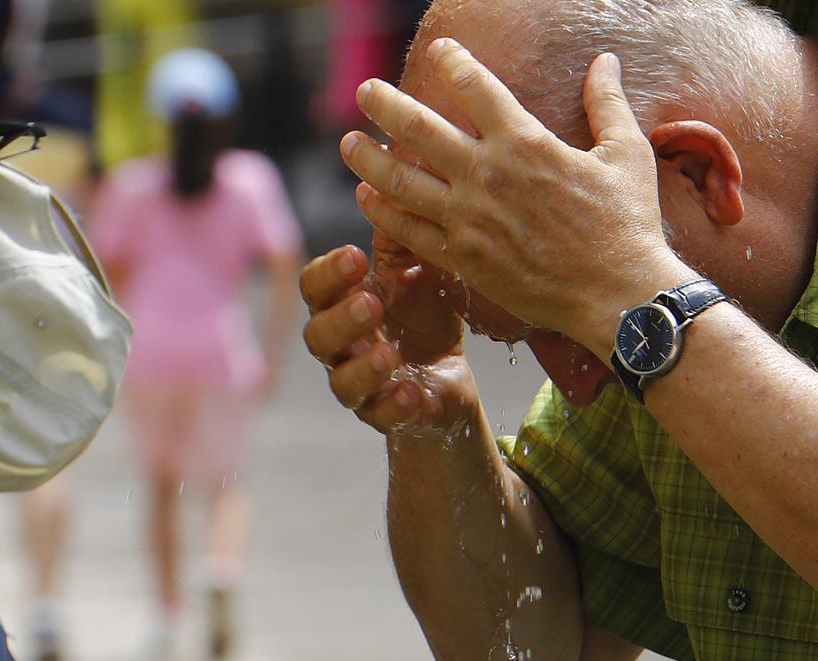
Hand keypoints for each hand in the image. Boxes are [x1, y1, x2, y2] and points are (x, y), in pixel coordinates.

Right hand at [300, 242, 478, 435]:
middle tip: (370, 303)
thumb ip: (400, 238)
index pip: (315, 287)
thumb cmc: (424, 315)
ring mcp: (360, 385)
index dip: (328, 273)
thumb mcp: (418, 271)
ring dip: (363, 367)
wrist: (450, 375)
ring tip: (389, 353)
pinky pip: (380, 416)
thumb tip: (386, 184)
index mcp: (342, 303)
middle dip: (341, 319)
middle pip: (318, 336)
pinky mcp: (387, 415)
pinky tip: (412, 392)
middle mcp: (341, 346)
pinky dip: (394, 406)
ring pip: (342, 382)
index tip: (355, 257)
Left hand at [340, 39, 694, 357]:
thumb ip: (607, 104)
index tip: (439, 51)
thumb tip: (604, 61)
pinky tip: (367, 197)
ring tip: (349, 143)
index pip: (476, 87)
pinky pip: (409, 231)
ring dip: (368, 158)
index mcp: (525, 142)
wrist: (617, 295)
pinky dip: (382, 212)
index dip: (453, 62)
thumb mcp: (627, 154)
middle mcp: (487, 174)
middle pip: (418, 128)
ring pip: (400, 181)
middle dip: (385, 104)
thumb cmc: (627, 224)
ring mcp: (468, 218)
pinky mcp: (461, 257)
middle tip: (365, 91)